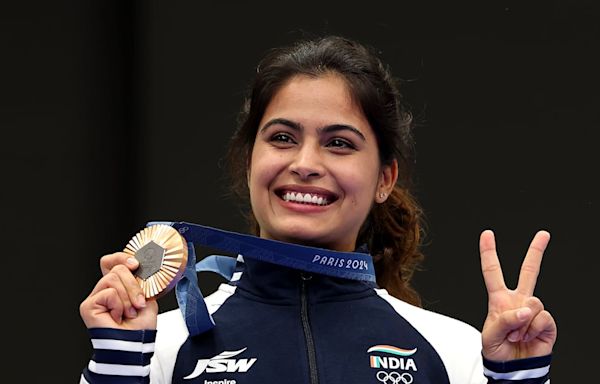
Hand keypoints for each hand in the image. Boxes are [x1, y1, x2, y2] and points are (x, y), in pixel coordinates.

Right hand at [80, 252, 157, 329]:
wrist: (136, 343)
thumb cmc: (141, 326)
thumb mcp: (147, 296)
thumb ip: (139, 280)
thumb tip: (137, 266)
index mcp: (117, 286)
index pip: (111, 261)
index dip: (122, 257)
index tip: (135, 264)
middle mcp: (104, 290)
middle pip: (117, 268)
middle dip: (134, 286)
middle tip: (138, 304)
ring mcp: (95, 297)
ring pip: (113, 278)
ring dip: (128, 297)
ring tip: (128, 312)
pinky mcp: (88, 305)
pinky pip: (109, 292)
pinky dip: (119, 305)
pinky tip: (117, 317)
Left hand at [480, 230, 556, 360]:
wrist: (514, 367)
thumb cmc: (498, 350)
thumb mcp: (490, 335)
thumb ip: (504, 320)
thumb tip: (525, 310)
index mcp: (499, 299)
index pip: (492, 272)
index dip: (489, 252)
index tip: (487, 234)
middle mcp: (518, 300)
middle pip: (529, 272)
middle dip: (536, 252)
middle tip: (544, 234)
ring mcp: (533, 310)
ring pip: (532, 302)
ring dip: (522, 323)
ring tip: (516, 335)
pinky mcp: (546, 322)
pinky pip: (542, 317)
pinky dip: (533, 329)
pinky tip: (528, 337)